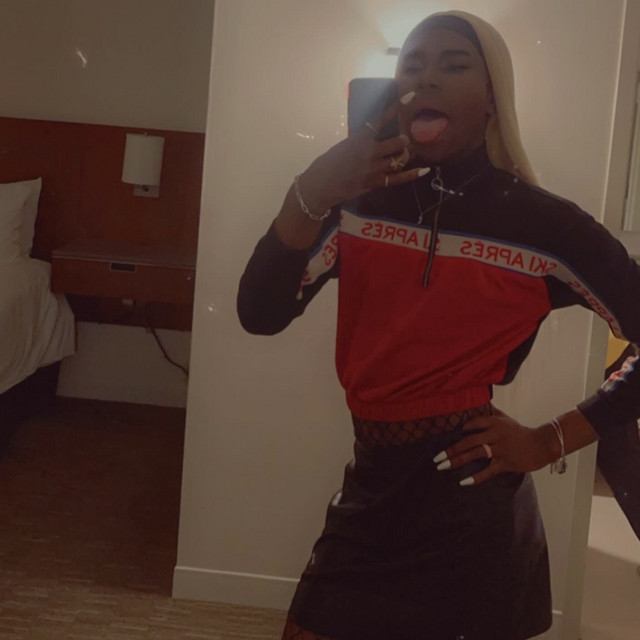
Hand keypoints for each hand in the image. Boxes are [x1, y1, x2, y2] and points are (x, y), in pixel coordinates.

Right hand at [297, 99, 426, 212]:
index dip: (397, 107)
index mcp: (360, 138)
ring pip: (400, 159)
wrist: (320, 185)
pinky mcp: (375, 183)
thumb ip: (359, 142)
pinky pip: (398, 178)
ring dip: (404, 155)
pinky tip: (423, 170)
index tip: (410, 96)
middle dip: (403, 140)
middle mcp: (371, 151)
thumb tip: (370, 140)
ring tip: (405, 153)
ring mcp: (375, 168)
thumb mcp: (343, 146)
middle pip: (398, 142)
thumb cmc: (327, 164)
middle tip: (404, 140)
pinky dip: (412, 174)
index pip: (382, 119)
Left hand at [433, 407, 553, 485]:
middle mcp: (496, 434)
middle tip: (436, 457)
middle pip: (469, 440)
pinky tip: (463, 482)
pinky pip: (488, 471)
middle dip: (451, 449)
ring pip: (475, 454)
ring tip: (443, 466)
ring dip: (457, 460)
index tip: (445, 436)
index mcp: (494, 422)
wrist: (542, 444)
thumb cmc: (519, 432)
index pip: (472, 423)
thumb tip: (474, 403)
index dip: (459, 429)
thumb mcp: (505, 419)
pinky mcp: (506, 462)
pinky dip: (476, 477)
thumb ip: (489, 413)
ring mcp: (501, 449)